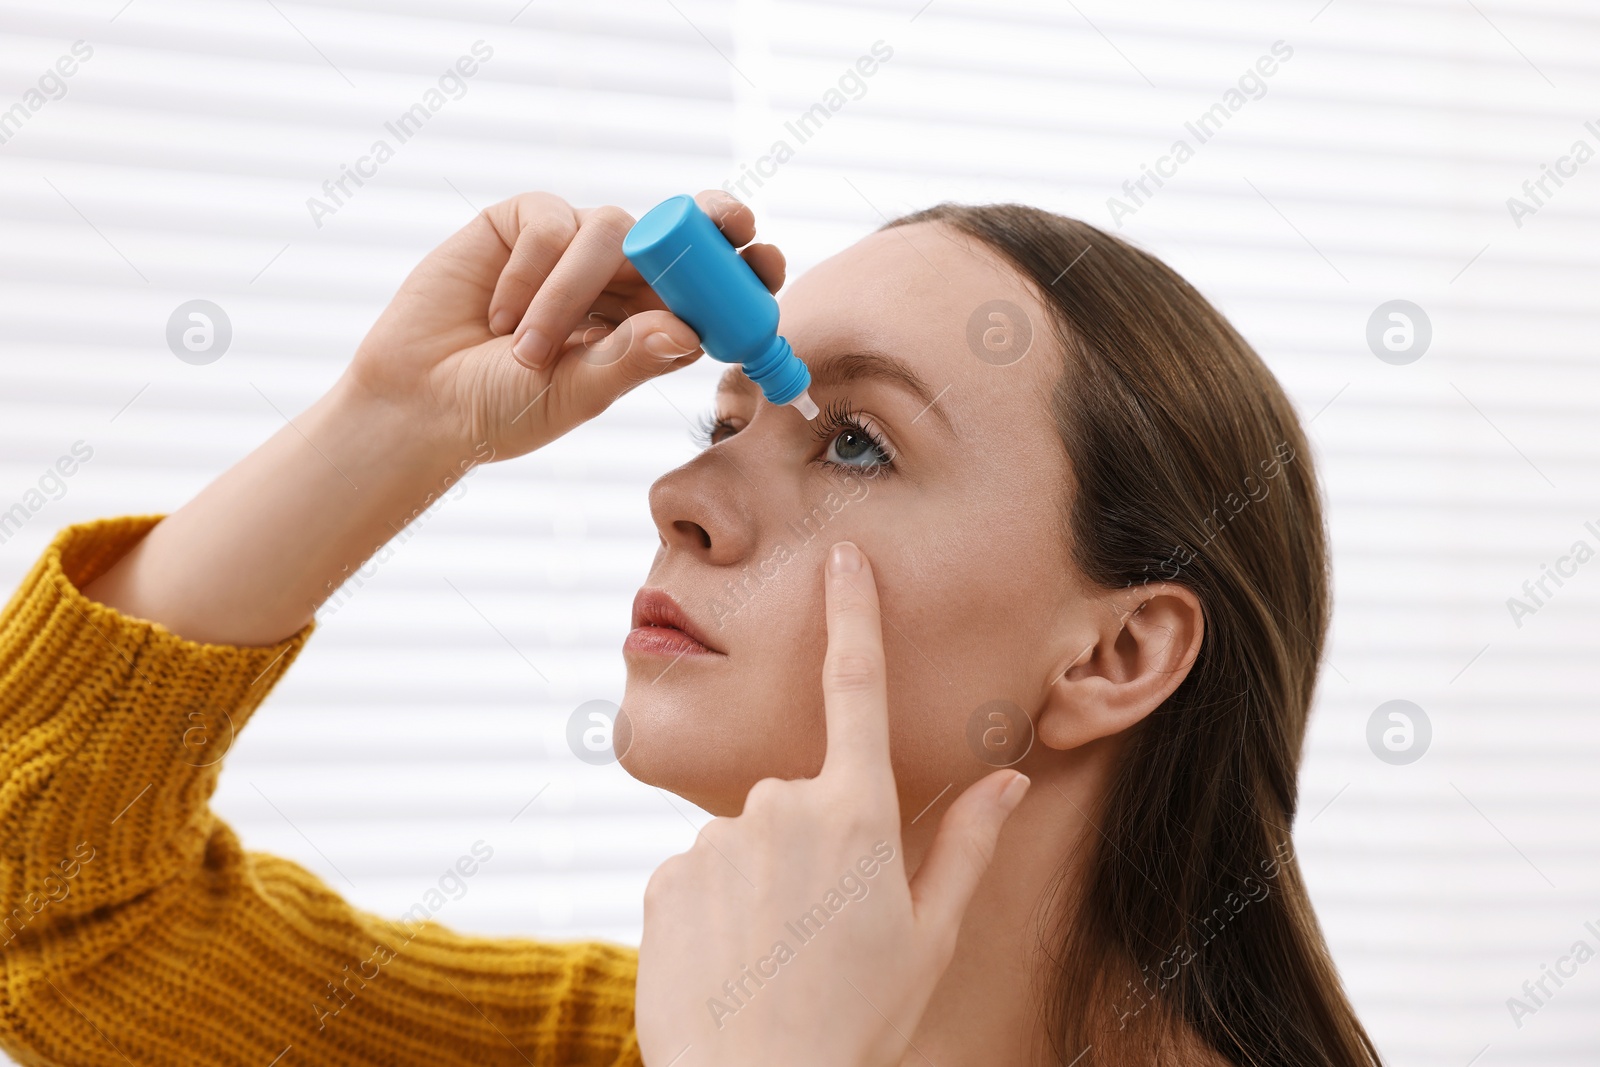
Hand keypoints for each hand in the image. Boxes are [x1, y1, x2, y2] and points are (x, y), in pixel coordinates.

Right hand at [343, 189, 784, 460]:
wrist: (419, 404)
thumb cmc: (502, 411)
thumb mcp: (576, 394)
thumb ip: (629, 360)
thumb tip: (688, 331)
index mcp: (650, 323)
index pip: (710, 286)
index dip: (742, 269)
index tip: (768, 264)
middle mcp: (620, 280)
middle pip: (681, 233)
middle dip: (712, 221)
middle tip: (733, 222)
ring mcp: (572, 248)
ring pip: (610, 229)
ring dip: (572, 293)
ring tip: (526, 351)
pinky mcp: (521, 224)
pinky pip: (550, 223)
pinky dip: (529, 273)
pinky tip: (496, 315)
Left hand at [634, 541, 1030, 1066]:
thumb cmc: (858, 1024)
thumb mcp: (929, 938)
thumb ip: (966, 845)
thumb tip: (1008, 780)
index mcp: (857, 814)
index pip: (857, 687)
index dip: (853, 613)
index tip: (843, 556)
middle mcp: (779, 808)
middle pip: (801, 796)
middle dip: (813, 844)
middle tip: (822, 930)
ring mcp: (713, 839)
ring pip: (746, 839)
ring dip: (761, 881)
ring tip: (774, 957)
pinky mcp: (663, 876)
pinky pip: (698, 873)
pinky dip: (714, 908)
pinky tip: (730, 962)